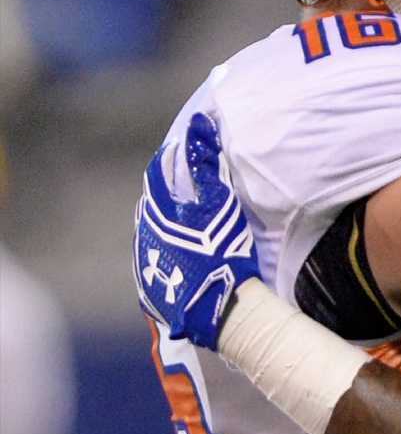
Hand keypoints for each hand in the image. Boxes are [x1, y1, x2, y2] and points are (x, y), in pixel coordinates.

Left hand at [134, 112, 259, 348]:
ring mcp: (144, 263)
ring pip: (150, 234)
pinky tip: (183, 261)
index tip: (184, 156)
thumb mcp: (221, 203)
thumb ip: (206, 163)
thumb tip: (198, 124)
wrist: (218, 308)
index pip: (158, 173)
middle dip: (168, 196)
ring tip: (188, 230)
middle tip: (189, 195)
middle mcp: (144, 233)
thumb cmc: (222, 251)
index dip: (172, 161)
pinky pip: (154, 263)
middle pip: (152, 205)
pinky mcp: (148, 290)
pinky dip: (166, 255)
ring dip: (165, 227)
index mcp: (157, 209)